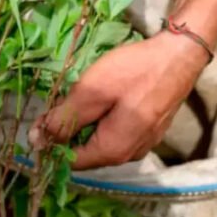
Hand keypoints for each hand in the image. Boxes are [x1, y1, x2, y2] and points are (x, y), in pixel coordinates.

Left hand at [32, 31, 209, 169]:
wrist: (180, 54)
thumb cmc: (134, 72)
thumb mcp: (90, 92)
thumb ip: (62, 119)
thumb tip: (36, 142)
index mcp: (112, 152)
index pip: (69, 161)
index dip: (51, 141)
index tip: (44, 114)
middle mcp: (129, 155)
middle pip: (86, 152)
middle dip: (70, 129)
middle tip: (66, 96)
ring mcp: (143, 143)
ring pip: (102, 140)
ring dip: (88, 121)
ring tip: (87, 92)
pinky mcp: (151, 129)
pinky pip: (118, 132)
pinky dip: (106, 117)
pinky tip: (108, 95)